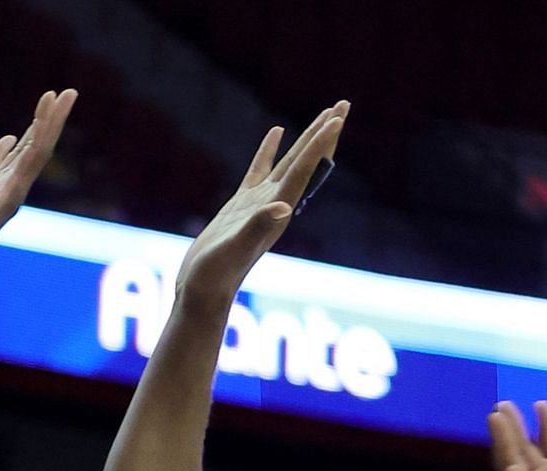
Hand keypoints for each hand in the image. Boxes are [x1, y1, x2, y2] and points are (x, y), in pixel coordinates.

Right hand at [0, 89, 77, 281]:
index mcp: (11, 194)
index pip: (39, 152)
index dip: (51, 123)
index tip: (65, 95)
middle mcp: (9, 193)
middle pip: (37, 150)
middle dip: (51, 121)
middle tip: (66, 93)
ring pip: (21, 156)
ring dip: (34, 130)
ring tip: (46, 106)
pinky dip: (5, 150)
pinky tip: (10, 138)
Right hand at [174, 102, 347, 306]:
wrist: (202, 292)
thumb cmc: (216, 275)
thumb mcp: (235, 249)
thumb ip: (258, 226)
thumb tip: (282, 207)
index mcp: (278, 210)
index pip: (304, 169)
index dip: (320, 142)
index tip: (338, 116)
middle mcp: (275, 204)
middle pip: (307, 160)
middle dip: (325, 132)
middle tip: (343, 103)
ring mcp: (259, 203)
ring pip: (289, 161)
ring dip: (307, 138)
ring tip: (324, 114)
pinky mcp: (241, 205)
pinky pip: (260, 169)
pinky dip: (269, 149)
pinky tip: (277, 131)